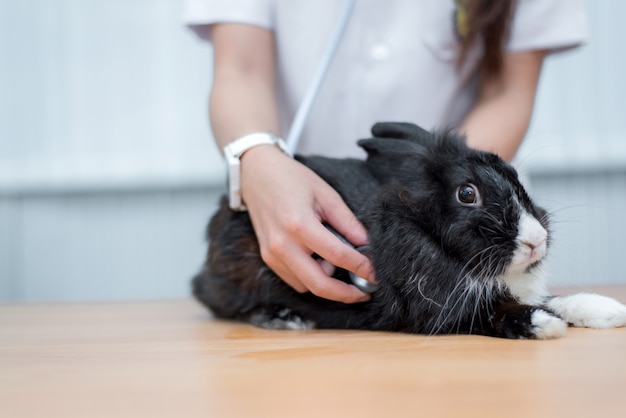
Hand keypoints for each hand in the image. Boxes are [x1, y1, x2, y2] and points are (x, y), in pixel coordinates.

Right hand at [240, 145, 375, 302]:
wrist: (257, 175)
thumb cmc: (291, 179)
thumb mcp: (326, 194)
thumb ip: (347, 222)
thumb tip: (367, 245)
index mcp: (299, 224)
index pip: (337, 255)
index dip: (361, 267)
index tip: (376, 274)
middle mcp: (282, 245)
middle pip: (319, 284)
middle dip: (346, 294)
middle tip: (365, 291)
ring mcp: (272, 255)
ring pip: (307, 286)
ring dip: (327, 282)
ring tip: (336, 261)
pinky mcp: (267, 259)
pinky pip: (295, 280)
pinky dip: (311, 278)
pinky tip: (319, 261)